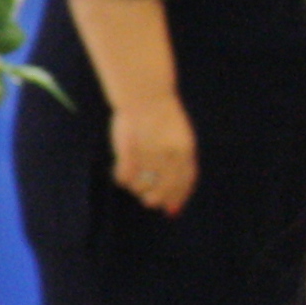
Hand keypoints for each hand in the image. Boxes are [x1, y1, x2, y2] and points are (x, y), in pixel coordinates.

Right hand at [111, 93, 198, 215]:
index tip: (170, 210)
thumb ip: (179, 160)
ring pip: (141, 185)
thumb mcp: (180, 136)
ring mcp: (148, 153)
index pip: (184, 182)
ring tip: (133, 181)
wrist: (144, 94)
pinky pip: (124, 176)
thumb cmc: (162, 114)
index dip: (177, 198)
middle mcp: (168, 154)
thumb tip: (176, 187)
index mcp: (185, 150)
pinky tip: (121, 171)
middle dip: (155, 199)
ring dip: (136, 187)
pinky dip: (122, 178)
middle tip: (147, 200)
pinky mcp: (128, 151)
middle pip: (162, 189)